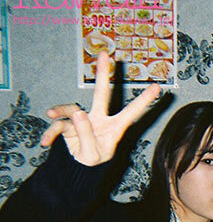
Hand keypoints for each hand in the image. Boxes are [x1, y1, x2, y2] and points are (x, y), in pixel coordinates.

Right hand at [40, 51, 160, 165]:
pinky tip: (45, 142)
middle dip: (102, 74)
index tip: (158, 87)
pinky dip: (50, 132)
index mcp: (114, 128)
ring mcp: (83, 120)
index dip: (144, 100)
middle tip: (105, 54)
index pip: (131, 112)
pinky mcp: (68, 124)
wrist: (76, 168)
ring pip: (72, 109)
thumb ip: (86, 135)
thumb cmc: (91, 161)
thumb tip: (77, 113)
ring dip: (61, 112)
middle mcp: (99, 119)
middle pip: (101, 93)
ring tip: (52, 116)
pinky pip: (58, 123)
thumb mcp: (92, 155)